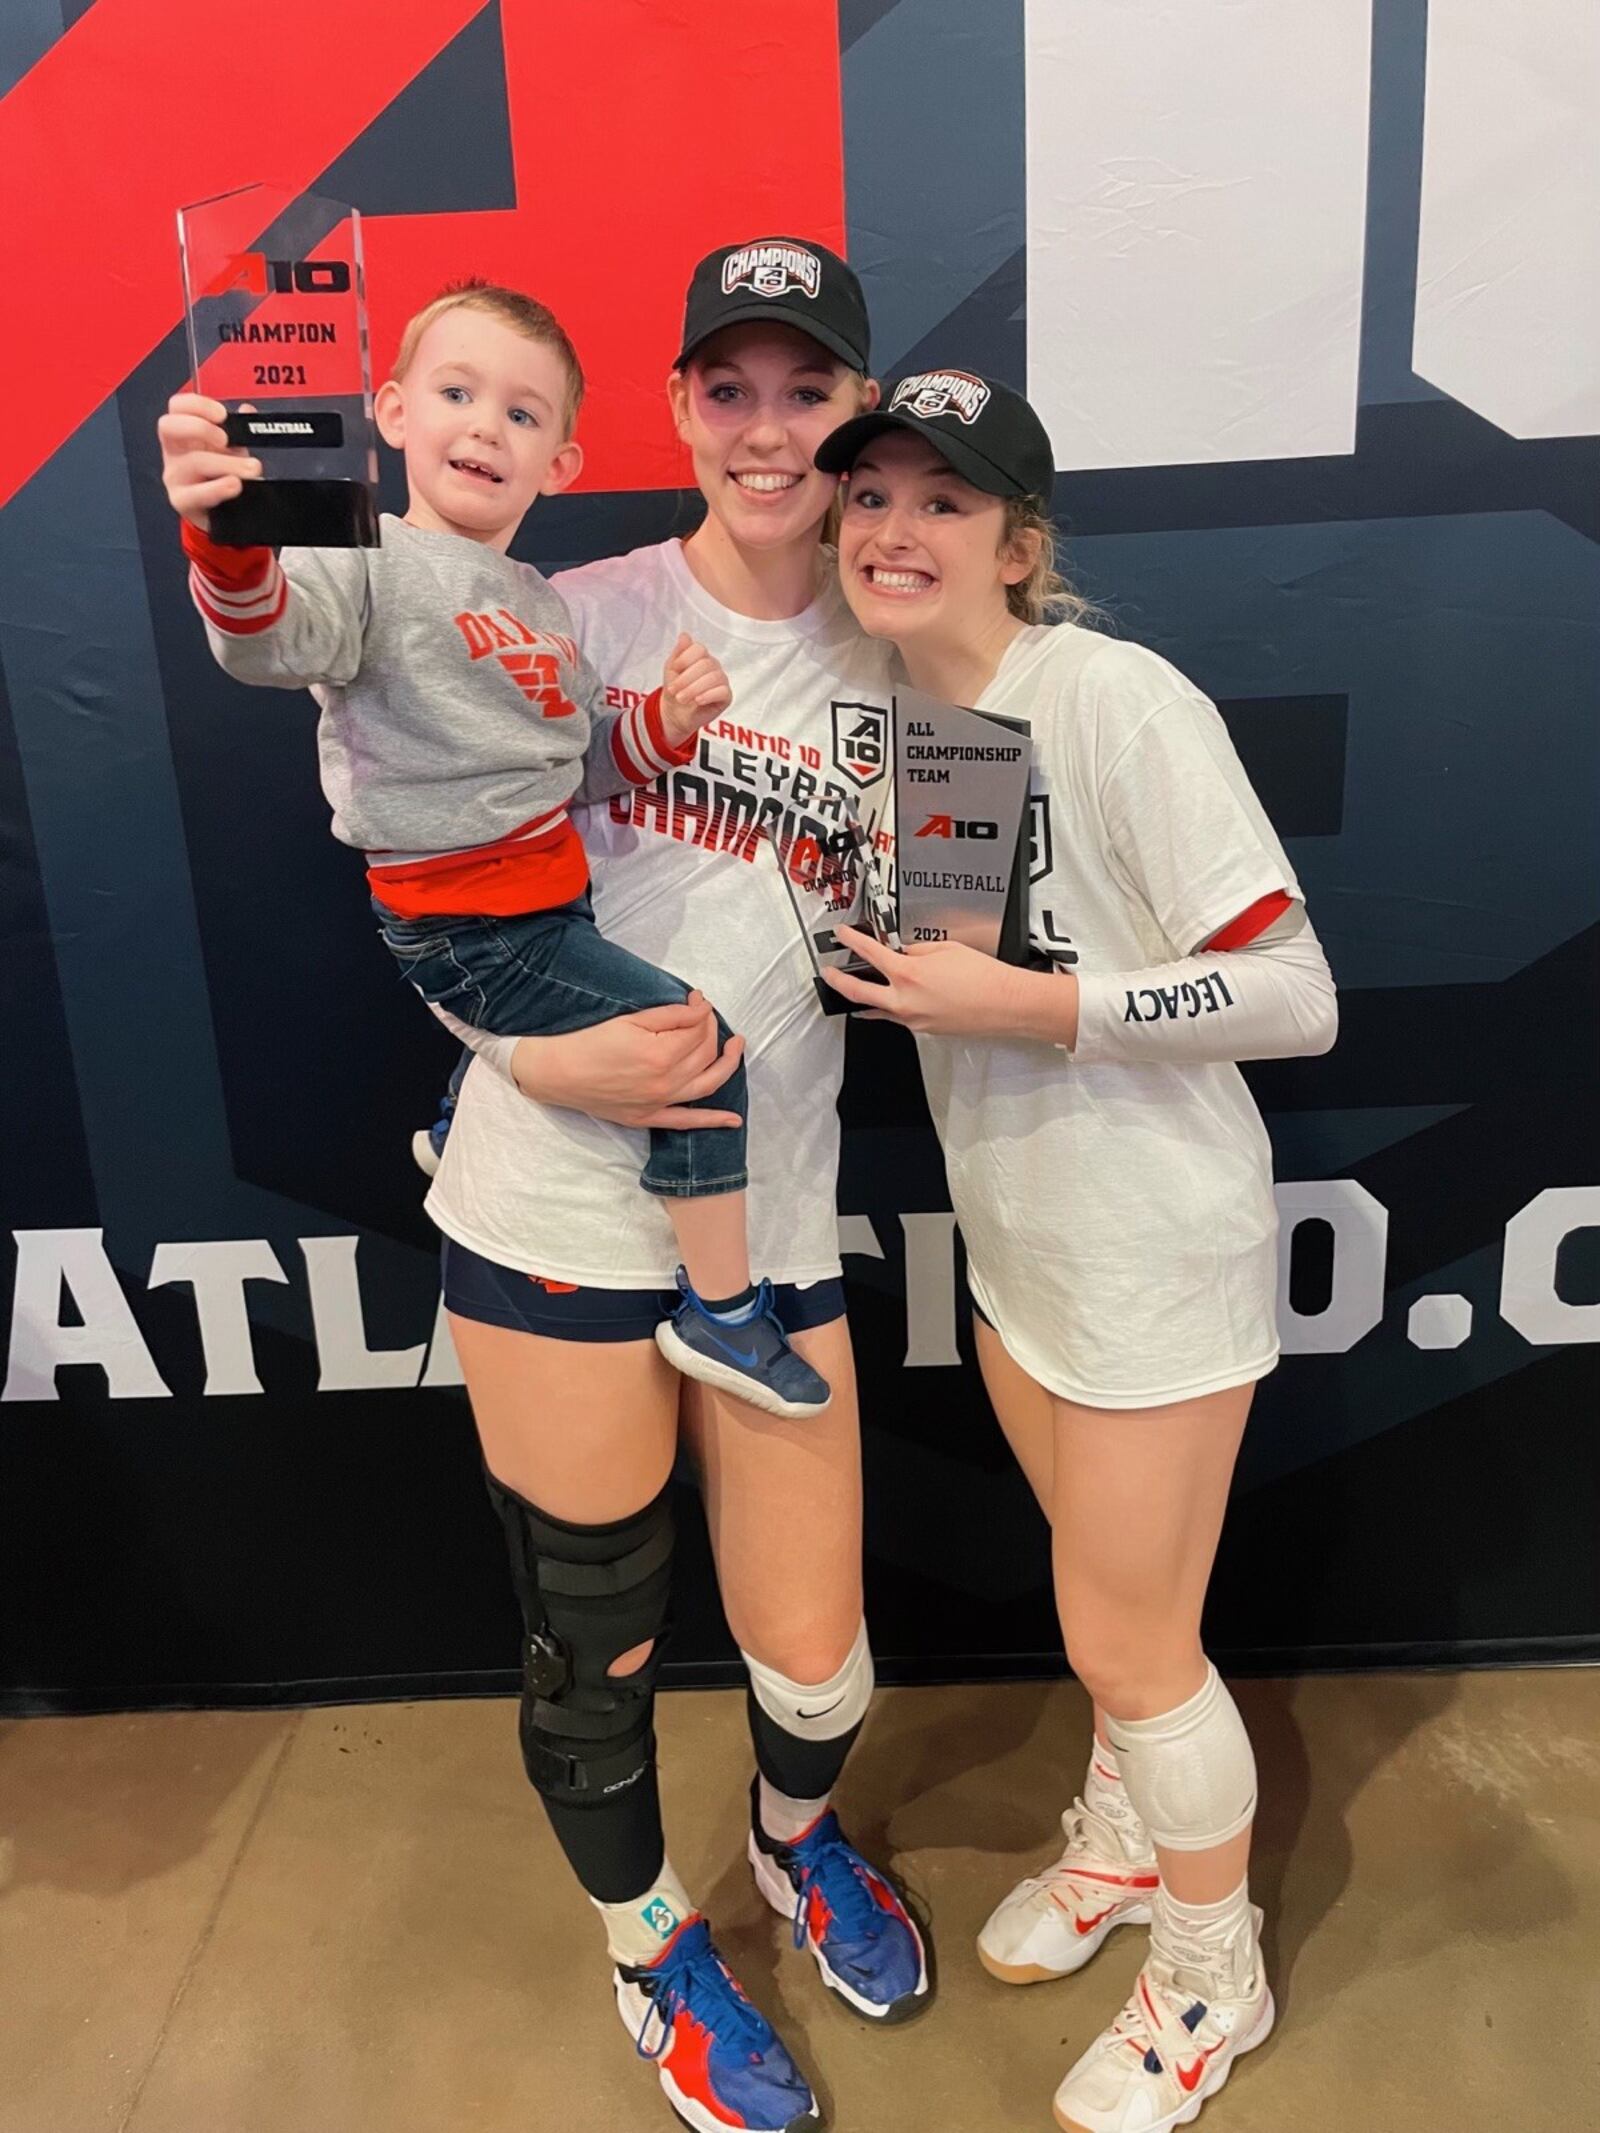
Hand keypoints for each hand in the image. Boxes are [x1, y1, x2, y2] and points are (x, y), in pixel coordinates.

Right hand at [157, 391, 260, 529]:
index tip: (222, 414)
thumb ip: (237, 430)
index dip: (197, 405)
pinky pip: (196, 493)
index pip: (177, 407)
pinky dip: (219, 488)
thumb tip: (247, 411)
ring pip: (193, 461)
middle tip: (225, 440)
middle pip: (169, 426)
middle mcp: (174, 451)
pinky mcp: (181, 500)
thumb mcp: (230, 450)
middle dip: (200, 428)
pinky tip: (234, 485)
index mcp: (183, 432)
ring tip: (251, 469)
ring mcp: (175, 475)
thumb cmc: (219, 476)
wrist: (219, 514)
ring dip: (226, 463)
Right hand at [510, 991, 744, 1128]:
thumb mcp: (630, 1020)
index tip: (697, 999)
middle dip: (710, 1030)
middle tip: (703, 1015)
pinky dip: (713, 1121)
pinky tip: (733, 1120)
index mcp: (661, 1055)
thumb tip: (702, 1009)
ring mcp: (659, 1104)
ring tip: (736, 1046)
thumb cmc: (589, 1041)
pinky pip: (688, 1121)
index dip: (702, 1011)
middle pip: (704, 1053)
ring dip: (727, 1064)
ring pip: (707, 1084)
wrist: (557, 1073)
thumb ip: (672, 1016)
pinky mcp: (649, 1118)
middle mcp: (666, 1083)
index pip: (698, 1031)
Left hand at [660, 631, 732, 742]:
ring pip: (713, 678)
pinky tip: (697, 701)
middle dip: (686, 679)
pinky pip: (722, 691)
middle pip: (705, 665)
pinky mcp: (726, 695)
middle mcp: (713, 666)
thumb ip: (678, 652)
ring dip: (693, 689)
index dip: (685, 659)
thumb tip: (685, 636)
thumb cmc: (675, 689)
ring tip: (681, 698)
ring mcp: (721, 680)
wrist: (675, 713)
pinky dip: (708, 695)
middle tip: (674, 690)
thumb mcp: (671, 669)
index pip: (699, 649)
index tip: (674, 670)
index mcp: (700, 657)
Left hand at [822, 925, 1038, 1036]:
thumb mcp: (946, 949)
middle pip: (857, 991)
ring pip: (876, 1009)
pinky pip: (896, 1018)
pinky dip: (887, 1008)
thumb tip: (902, 953)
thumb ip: (917, 950)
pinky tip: (887, 1003)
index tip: (841, 935)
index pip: (869, 953)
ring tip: (853, 990)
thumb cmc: (983, 976)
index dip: (850, 941)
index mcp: (908, 973)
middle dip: (838, 981)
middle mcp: (904, 1000)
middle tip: (828, 973)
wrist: (1005, 1004)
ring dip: (862, 999)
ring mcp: (912, 1019)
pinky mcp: (923, 1030)